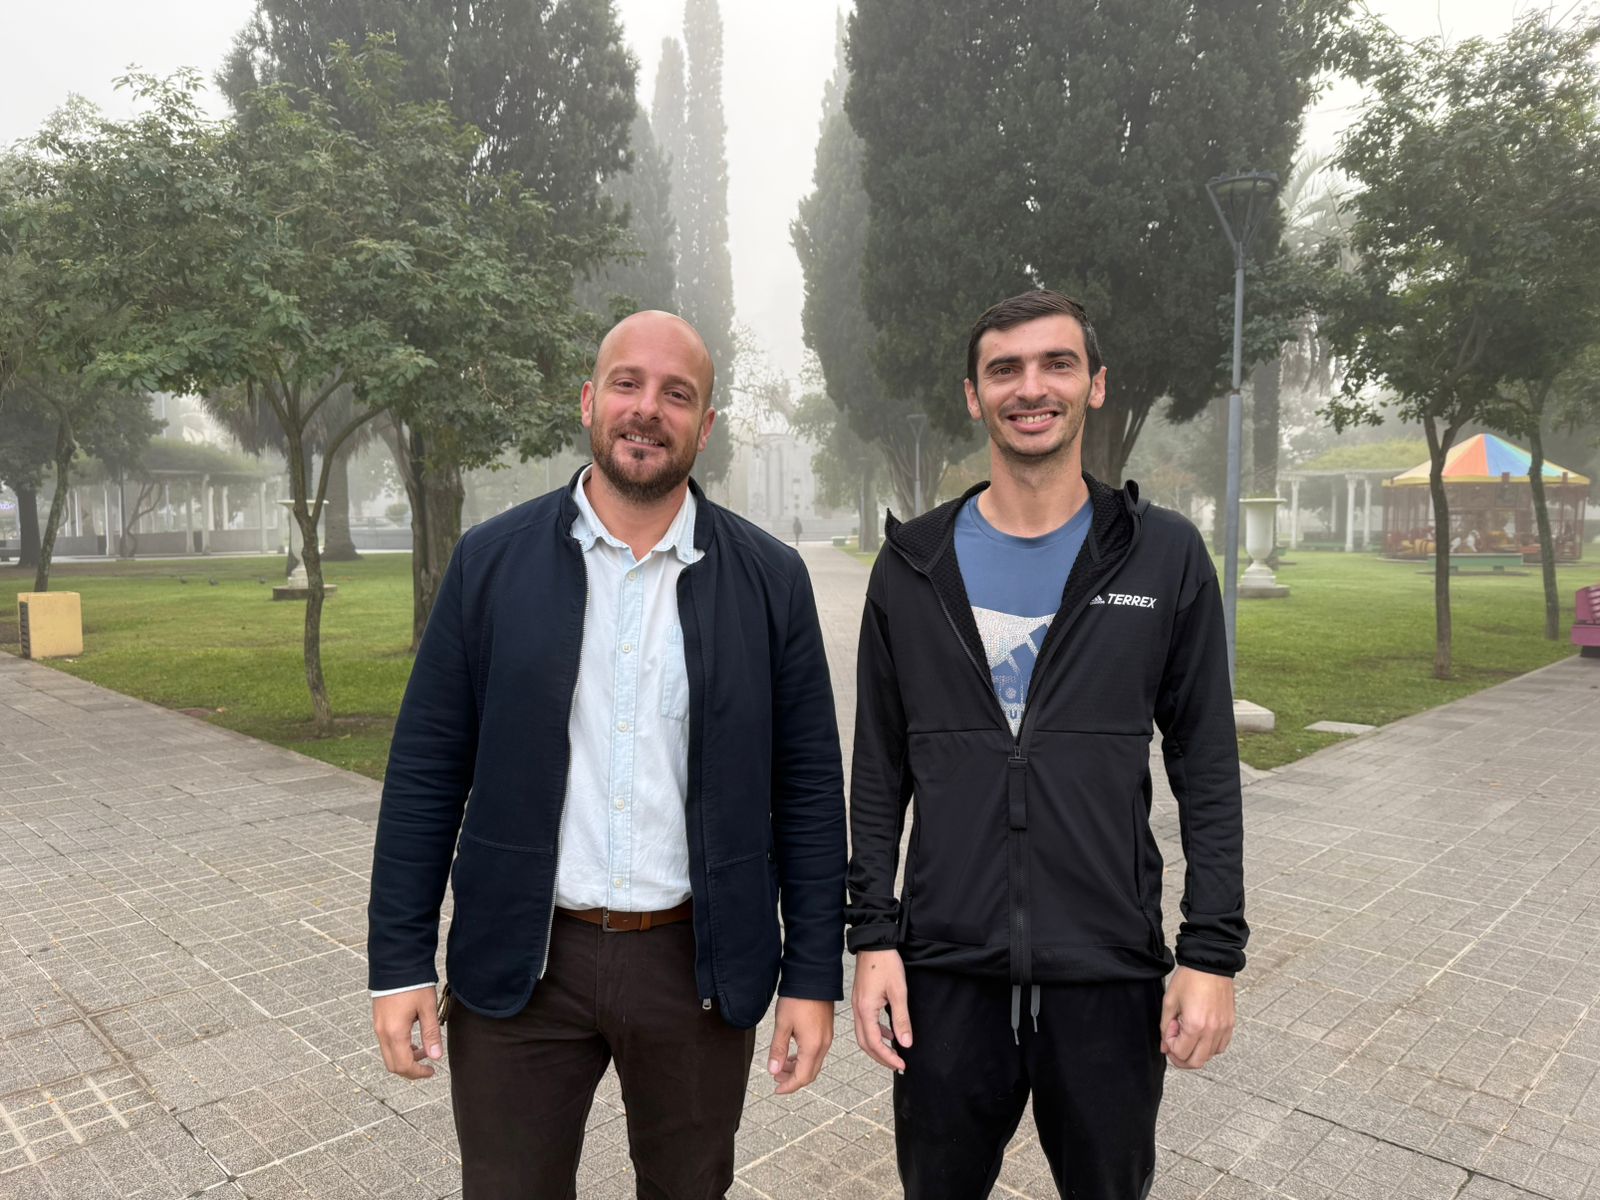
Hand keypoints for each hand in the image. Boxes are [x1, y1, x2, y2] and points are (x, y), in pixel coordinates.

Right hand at [372, 987, 442, 1079]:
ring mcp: (378, 1027)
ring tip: (424, 1050)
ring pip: (388, 1055)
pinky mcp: (378, 1021)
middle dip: (410, 1070)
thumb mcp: (427, 1008)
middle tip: (427, 1065)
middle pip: (393, 1065)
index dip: (418, 1073)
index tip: (432, 1071)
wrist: (395, 964)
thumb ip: (431, 1034)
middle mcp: (382, 1033)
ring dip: (405, 1058)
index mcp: (395, 1033)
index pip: (404, 1065)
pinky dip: (399, 1048)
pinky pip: (386, 1043)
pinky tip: (412, 1041)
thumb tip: (436, 1056)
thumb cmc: (413, 984)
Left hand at [767, 998, 834, 1094]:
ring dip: (798, 1069)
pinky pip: (816, 1053)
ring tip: (781, 1065)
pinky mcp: (826, 1031)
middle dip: (793, 1079)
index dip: (789, 1087)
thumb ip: (778, 1050)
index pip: (802, 1077)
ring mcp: (827, 1038)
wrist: (813, 978)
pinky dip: (804, 1059)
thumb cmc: (798, 999)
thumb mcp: (782, 1024)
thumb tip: (774, 1071)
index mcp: (813, 1046)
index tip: (777, 1090)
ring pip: (814, 1063)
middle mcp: (823, 1045)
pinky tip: (793, 1053)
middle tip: (776, 1078)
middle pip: (810, 1073)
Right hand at [852, 949, 911, 1071]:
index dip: (887, 1057)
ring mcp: (857, 1005)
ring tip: (894, 1054)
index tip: (901, 1065)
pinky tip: (889, 1034)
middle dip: (881, 1057)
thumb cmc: (886, 963)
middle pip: (865, 1043)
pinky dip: (876, 1033)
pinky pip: (866, 1024)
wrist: (874, 943)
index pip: (874, 1043)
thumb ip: (901, 1019)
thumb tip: (906, 1043)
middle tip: (897, 1065)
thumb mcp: (899, 992)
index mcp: (865, 1010)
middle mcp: (858, 1010)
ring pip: (864, 1035)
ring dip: (878, 1047)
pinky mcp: (861, 1000)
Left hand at [1159, 966, 1234, 1069]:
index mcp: (1195, 1025)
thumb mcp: (1170, 1001)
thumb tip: (1165, 1047)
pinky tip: (1201, 1033)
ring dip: (1196, 1051)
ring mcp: (1223, 1029)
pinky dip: (1209, 1046)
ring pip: (1209, 1056)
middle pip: (1196, 1062)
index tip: (1169, 1029)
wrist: (1210, 963)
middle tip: (1175, 1043)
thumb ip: (1165, 1027)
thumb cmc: (1190, 978)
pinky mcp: (1230, 1024)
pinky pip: (1220, 1047)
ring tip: (1188, 1032)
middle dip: (1181, 1057)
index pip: (1180, 1053)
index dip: (1170, 1045)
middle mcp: (1212, 1030)